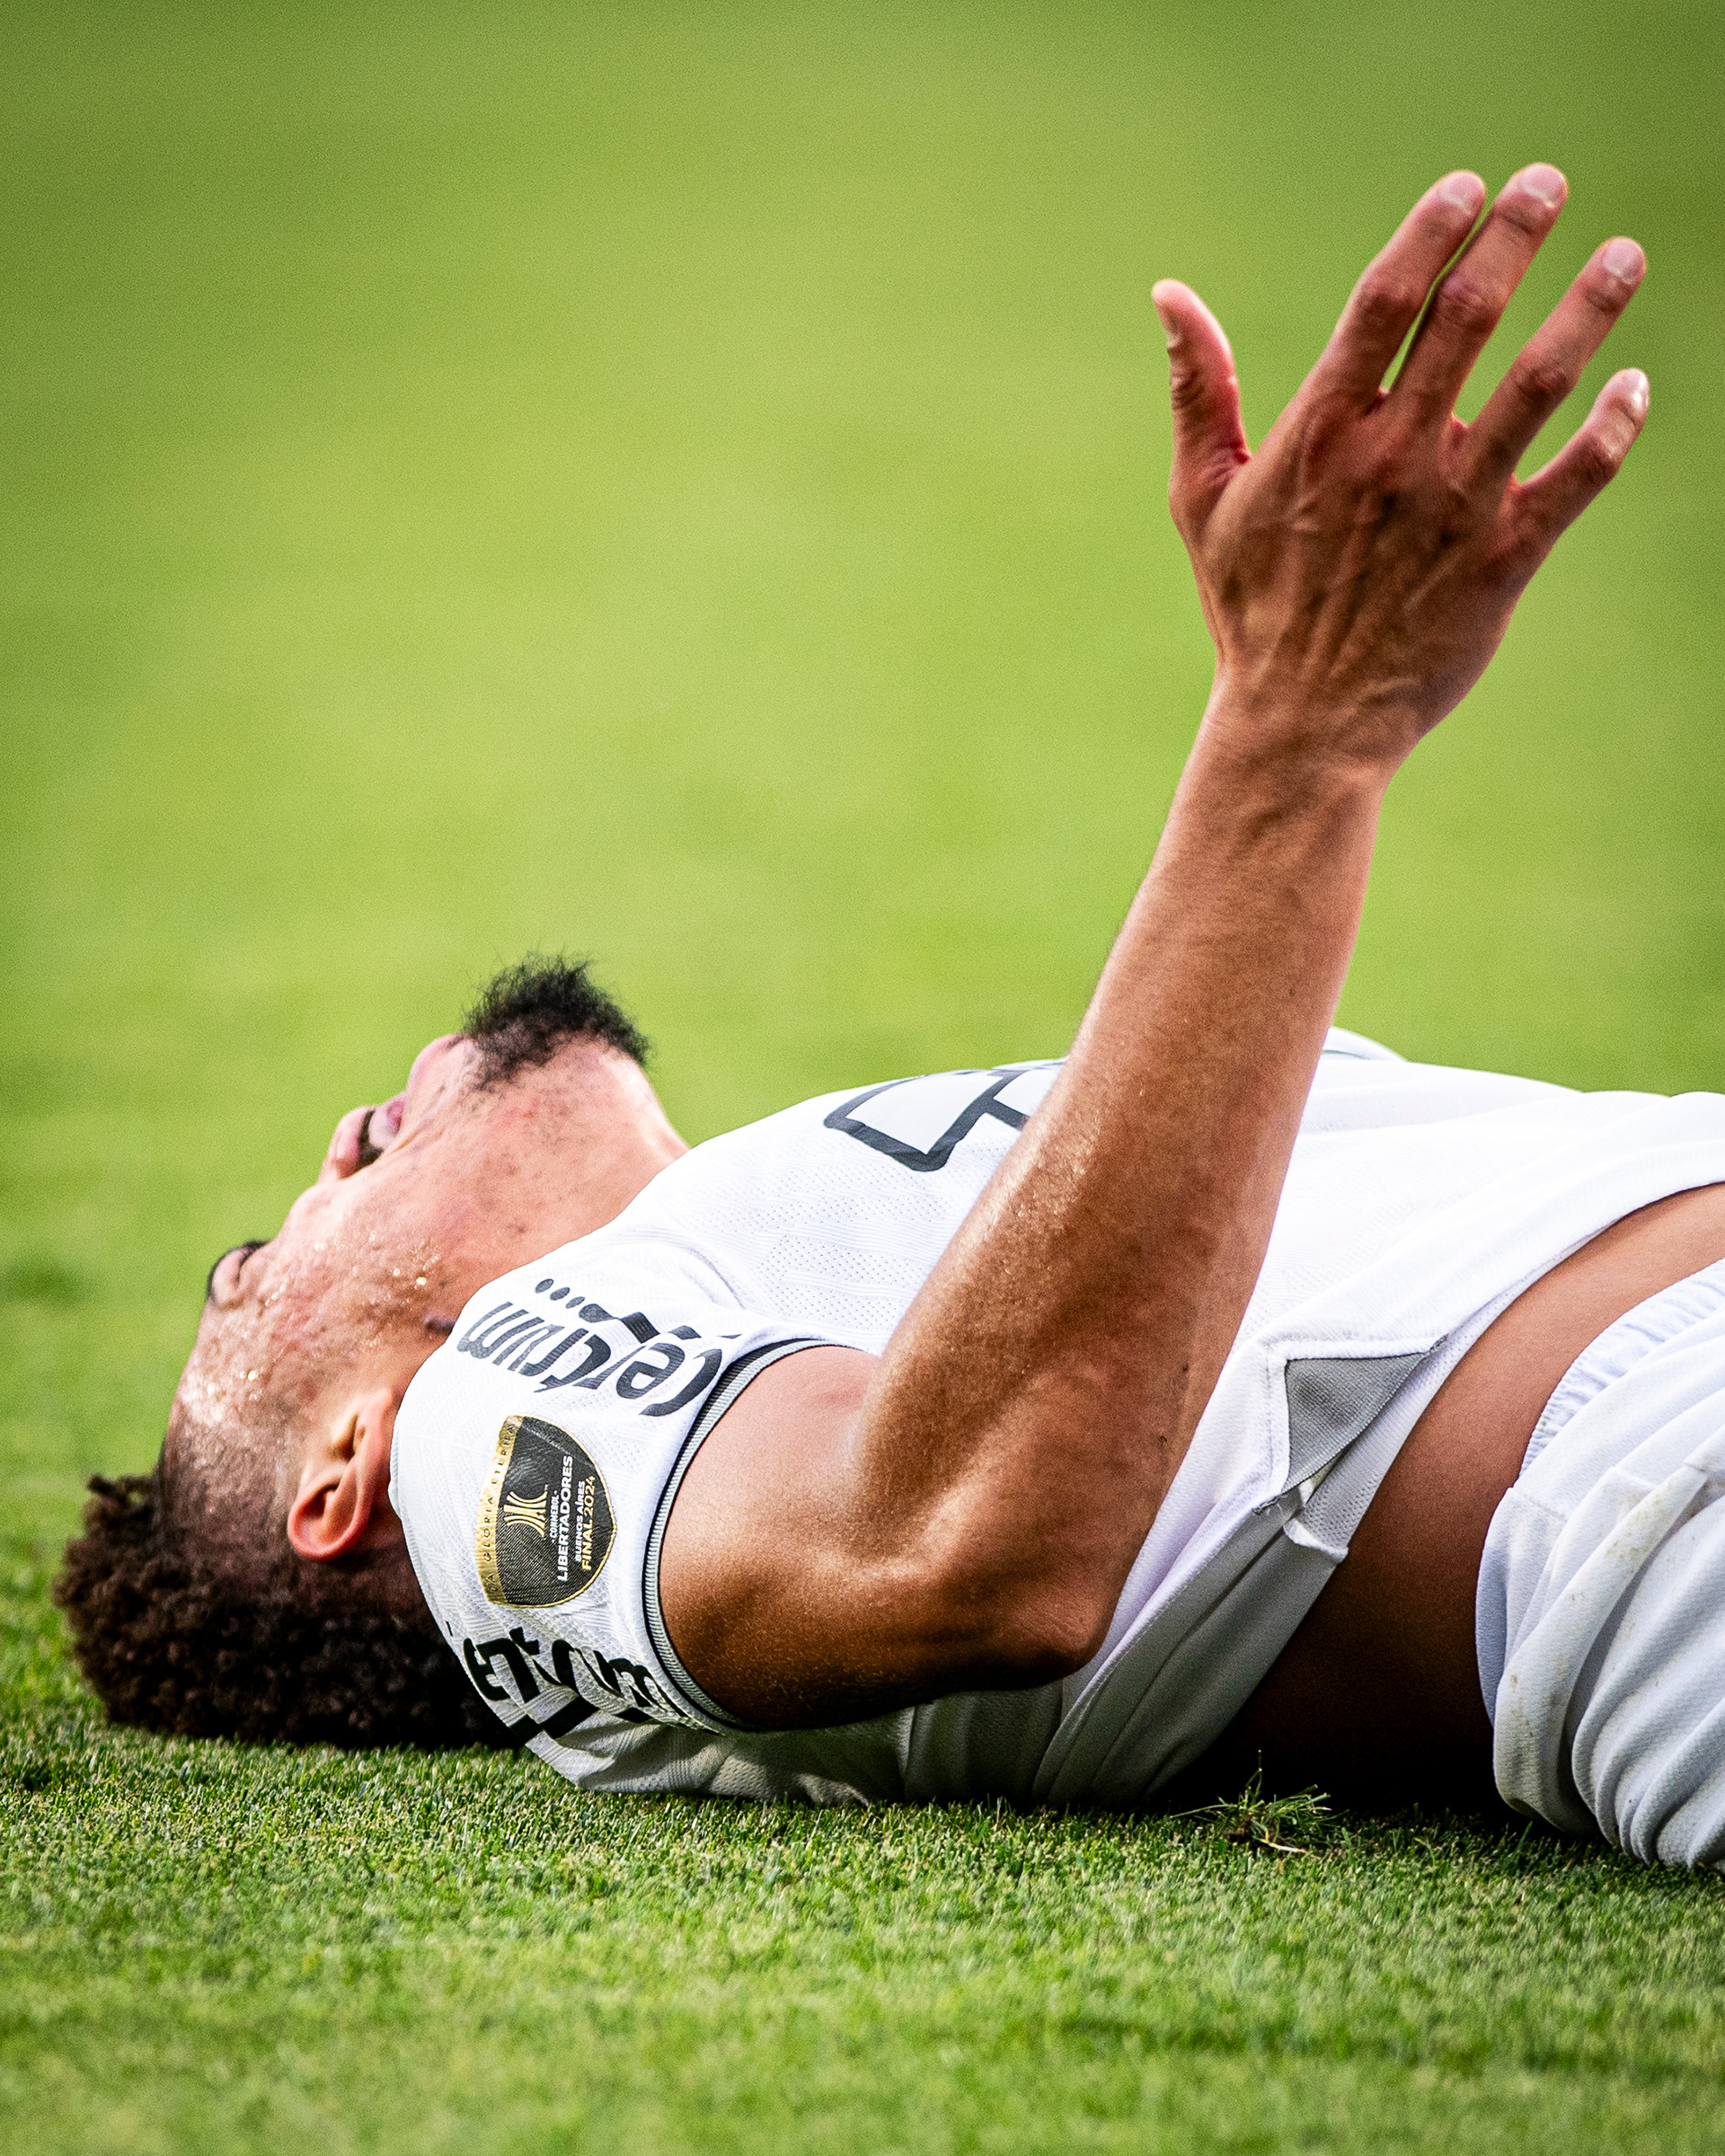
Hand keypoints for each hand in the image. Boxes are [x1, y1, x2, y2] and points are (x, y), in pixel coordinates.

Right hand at [1154, 165, 1646, 778]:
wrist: (1303, 725)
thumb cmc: (1250, 607)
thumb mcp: (1204, 499)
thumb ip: (1198, 393)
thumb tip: (1168, 295)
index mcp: (1321, 434)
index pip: (1386, 301)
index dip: (1432, 232)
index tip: (1469, 187)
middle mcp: (1393, 458)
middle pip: (1468, 318)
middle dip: (1516, 236)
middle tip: (1549, 183)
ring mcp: (1453, 508)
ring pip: (1539, 384)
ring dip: (1588, 309)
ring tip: (1625, 256)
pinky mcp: (1503, 561)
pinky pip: (1577, 477)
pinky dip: (1615, 426)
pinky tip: (1635, 385)